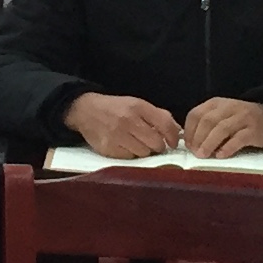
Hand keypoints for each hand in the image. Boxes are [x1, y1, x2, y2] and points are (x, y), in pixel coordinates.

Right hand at [66, 92, 182, 158]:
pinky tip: (124, 146)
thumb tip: (178, 132)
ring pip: (143, 153)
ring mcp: (117, 136)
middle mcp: (127, 121)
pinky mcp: (108, 148)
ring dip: (144, 150)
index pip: (164, 124)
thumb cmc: (116, 108)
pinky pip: (129, 158)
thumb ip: (158, 116)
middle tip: (152, 143)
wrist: (85, 110)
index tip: (173, 142)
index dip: (173, 136)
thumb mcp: (137, 104)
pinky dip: (130, 154)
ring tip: (136, 143)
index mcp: (137, 107)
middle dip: (157, 146)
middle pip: (156, 143)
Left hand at [182, 97, 262, 159]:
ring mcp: (243, 117)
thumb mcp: (222, 116)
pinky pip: (239, 138)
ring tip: (203, 155)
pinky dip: (228, 148)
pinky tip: (221, 155)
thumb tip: (189, 143)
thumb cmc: (240, 121)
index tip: (187, 145)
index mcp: (217, 103)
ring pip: (222, 129)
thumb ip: (207, 125)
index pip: (196, 113)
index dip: (189, 130)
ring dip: (209, 143)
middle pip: (208, 121)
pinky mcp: (254, 130)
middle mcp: (229, 107)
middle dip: (198, 138)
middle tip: (194, 153)